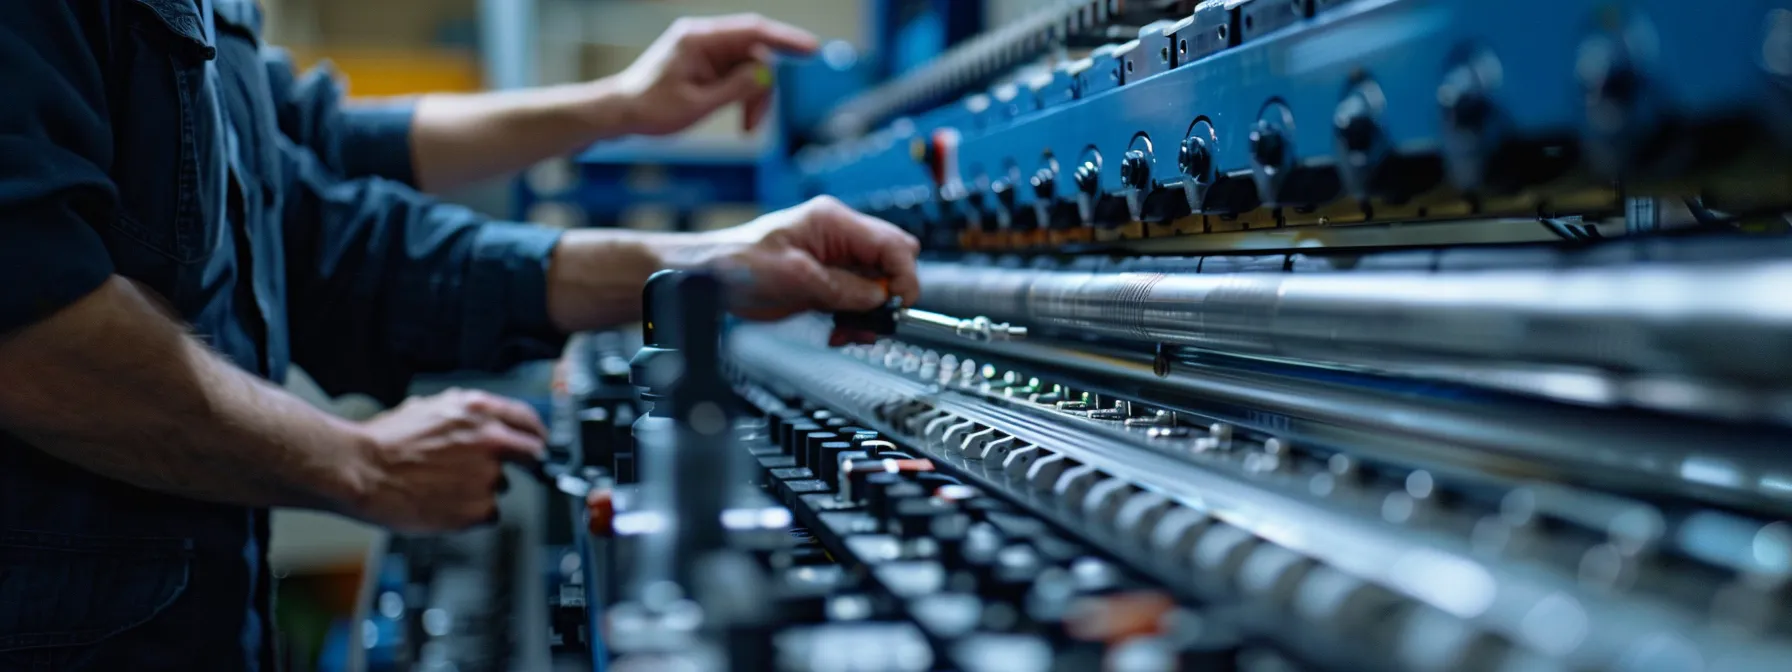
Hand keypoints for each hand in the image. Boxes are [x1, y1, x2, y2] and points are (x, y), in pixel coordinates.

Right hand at [346, 388, 546, 532]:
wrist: (361, 471)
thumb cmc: (386, 442)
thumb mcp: (431, 407)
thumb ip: (467, 415)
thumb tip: (487, 421)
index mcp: (480, 411)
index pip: (529, 420)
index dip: (535, 433)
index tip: (538, 443)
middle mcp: (491, 442)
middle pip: (531, 455)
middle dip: (521, 463)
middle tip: (495, 471)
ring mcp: (488, 477)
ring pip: (501, 486)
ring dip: (482, 488)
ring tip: (443, 485)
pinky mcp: (479, 509)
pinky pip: (487, 513)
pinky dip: (470, 512)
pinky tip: (443, 503)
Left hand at [608, 14, 818, 134]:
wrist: (621, 114)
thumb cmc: (650, 109)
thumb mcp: (697, 104)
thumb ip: (734, 88)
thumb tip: (766, 75)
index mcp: (699, 39)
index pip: (753, 31)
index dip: (785, 39)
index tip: (811, 49)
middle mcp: (705, 39)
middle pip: (755, 54)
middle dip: (763, 89)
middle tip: (756, 123)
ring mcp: (706, 51)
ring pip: (750, 68)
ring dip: (754, 98)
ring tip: (747, 128)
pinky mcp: (707, 65)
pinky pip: (738, 76)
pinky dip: (744, 97)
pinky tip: (742, 120)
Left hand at [664, 196, 922, 320]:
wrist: (707, 278)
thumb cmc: (735, 263)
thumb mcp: (791, 276)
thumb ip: (839, 287)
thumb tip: (877, 297)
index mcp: (833, 221)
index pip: (892, 244)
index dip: (903, 275)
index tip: (897, 303)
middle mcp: (838, 238)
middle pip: (892, 262)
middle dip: (890, 294)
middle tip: (874, 317)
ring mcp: (834, 262)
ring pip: (878, 287)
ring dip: (871, 313)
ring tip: (851, 332)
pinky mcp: (826, 284)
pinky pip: (858, 302)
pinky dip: (856, 320)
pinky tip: (839, 332)